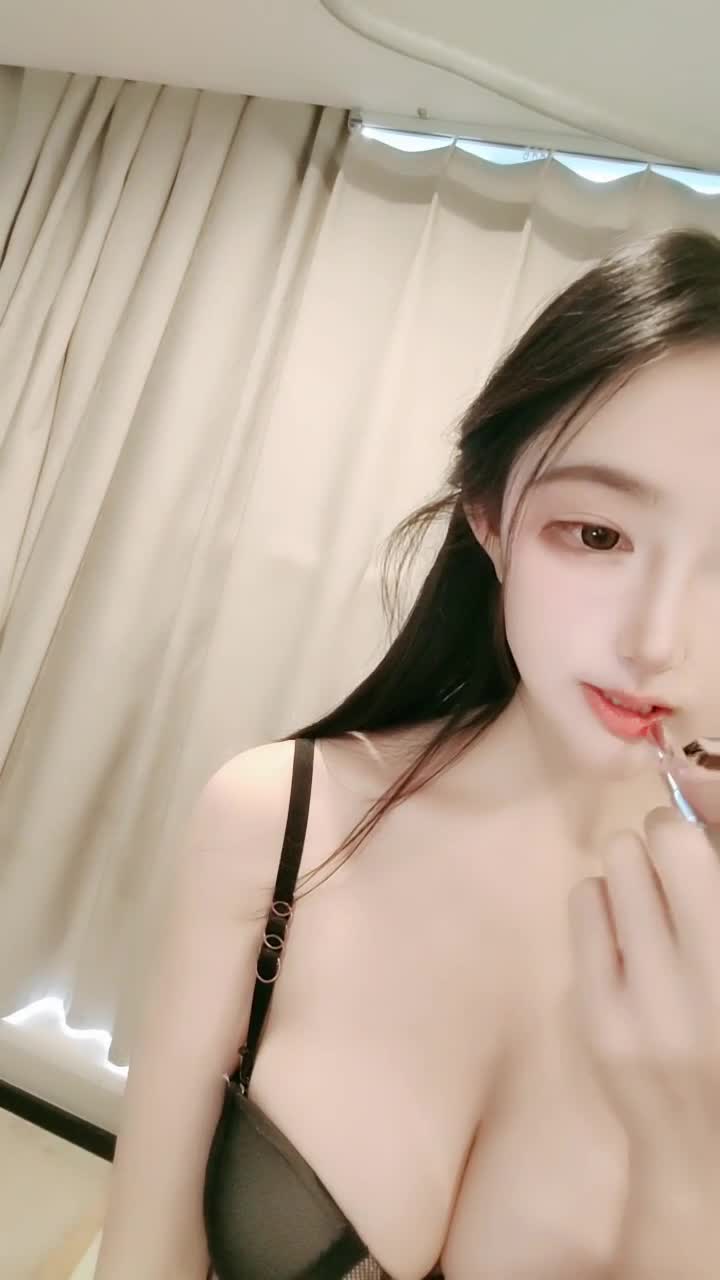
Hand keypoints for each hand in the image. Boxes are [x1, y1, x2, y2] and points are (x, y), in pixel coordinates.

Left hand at [567, 794, 719, 1186]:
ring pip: (614, 863)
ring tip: (654, 916)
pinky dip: (604, 908)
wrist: (710, 1156)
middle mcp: (707, 982)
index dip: (694, 832)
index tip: (696, 851)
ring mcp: (647, 1004)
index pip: (696, 846)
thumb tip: (689, 805)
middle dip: (665, 844)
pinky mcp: (599, 1020)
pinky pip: (584, 904)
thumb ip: (714, 885)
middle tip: (676, 878)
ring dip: (633, 874)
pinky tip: (627, 943)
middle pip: (660, 839)